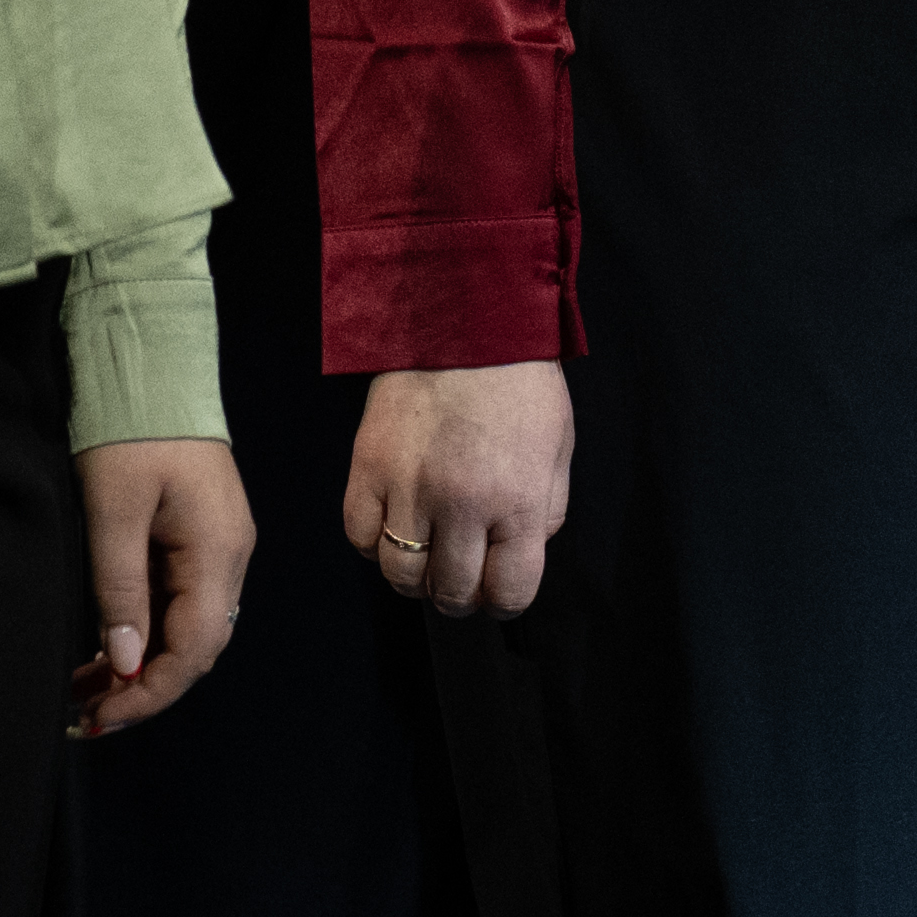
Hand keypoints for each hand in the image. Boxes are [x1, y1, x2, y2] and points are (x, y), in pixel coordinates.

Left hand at [73, 434, 250, 736]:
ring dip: (139, 662)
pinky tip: (105, 645)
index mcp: (218, 551)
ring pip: (184, 626)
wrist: (149, 363)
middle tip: (84, 714)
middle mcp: (228, 556)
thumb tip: (126, 664)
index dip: (150, 693)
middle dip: (142, 687)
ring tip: (84, 690)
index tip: (101, 718)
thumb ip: (120, 589)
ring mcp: (216, 544)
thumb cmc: (129, 430)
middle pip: (194, 646)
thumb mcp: (112, 510)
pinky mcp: (197, 533)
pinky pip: (176, 599)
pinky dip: (142, 630)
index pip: (195, 650)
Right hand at [339, 363, 572, 621]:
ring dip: (415, 577)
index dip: (505, 598)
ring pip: (400, 575)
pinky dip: (374, 543)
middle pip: (452, 593)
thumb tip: (518, 555)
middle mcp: (462, 504)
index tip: (497, 585)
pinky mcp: (368, 466)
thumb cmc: (519, 383)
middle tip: (460, 574)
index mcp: (518, 500)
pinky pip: (360, 536)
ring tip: (425, 553)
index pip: (510, 593)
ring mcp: (409, 487)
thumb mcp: (557, 449)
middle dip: (460, 594)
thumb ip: (546, 511)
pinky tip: (394, 524)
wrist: (464, 319)